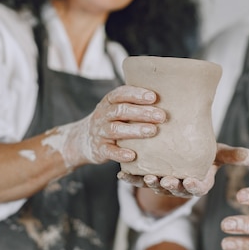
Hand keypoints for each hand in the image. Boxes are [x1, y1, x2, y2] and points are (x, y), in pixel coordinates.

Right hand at [44, 85, 165, 168]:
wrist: (82, 140)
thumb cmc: (110, 121)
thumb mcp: (116, 108)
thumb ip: (133, 104)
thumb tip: (166, 97)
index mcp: (108, 102)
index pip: (121, 94)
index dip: (136, 94)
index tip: (153, 97)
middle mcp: (103, 115)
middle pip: (121, 111)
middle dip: (142, 112)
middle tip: (161, 116)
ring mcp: (100, 132)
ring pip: (116, 130)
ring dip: (135, 130)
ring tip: (153, 131)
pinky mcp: (99, 149)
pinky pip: (109, 151)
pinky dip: (120, 153)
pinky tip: (132, 155)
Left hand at [119, 143, 248, 197]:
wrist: (180, 150)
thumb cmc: (202, 152)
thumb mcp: (218, 153)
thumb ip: (235, 156)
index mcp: (197, 183)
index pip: (197, 189)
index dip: (194, 186)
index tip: (191, 181)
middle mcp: (179, 187)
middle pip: (174, 190)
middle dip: (170, 186)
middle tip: (166, 179)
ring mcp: (161, 184)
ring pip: (155, 187)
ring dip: (148, 183)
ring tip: (144, 176)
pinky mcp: (144, 178)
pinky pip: (136, 180)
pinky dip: (128, 178)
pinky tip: (121, 173)